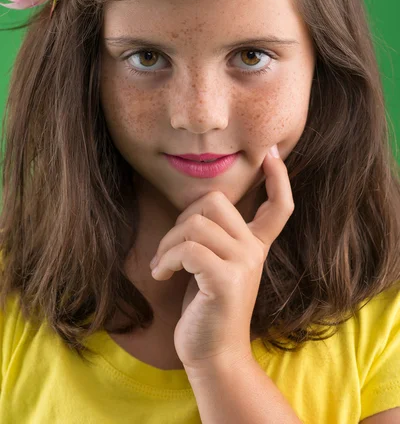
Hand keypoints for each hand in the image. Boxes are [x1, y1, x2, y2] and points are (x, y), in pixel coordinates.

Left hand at [149, 145, 293, 373]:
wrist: (212, 354)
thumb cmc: (206, 307)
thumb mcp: (214, 265)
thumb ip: (215, 237)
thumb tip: (196, 207)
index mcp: (255, 244)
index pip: (279, 205)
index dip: (279, 178)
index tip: (270, 154)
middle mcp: (254, 250)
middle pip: (214, 200)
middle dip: (181, 219)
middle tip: (170, 248)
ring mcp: (244, 264)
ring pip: (196, 224)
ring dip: (168, 244)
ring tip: (162, 266)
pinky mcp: (227, 280)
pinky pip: (188, 249)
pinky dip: (166, 260)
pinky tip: (162, 276)